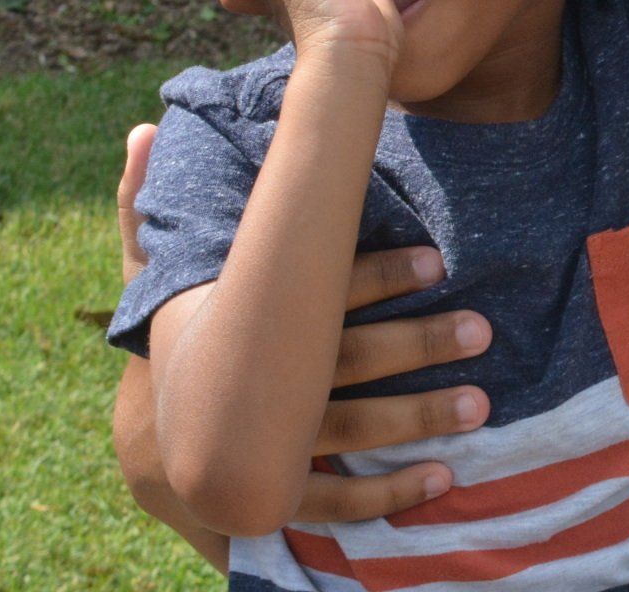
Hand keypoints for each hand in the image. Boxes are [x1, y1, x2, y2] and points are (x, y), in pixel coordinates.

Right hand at [114, 126, 491, 537]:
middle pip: (345, 363)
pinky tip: (445, 477)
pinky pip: (339, 502)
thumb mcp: (156, 277)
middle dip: (416, 345)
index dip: (375, 275)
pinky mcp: (283, 494)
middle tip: (482, 328)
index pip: (315, 295)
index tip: (437, 257)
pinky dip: (392, 494)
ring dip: (420, 418)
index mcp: (240, 328)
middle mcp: (260, 388)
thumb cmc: (174, 343)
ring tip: (483, 404)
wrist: (153, 448)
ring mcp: (271, 448)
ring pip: (353, 432)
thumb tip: (144, 126)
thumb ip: (151, 208)